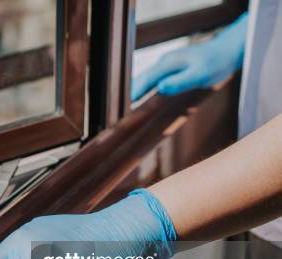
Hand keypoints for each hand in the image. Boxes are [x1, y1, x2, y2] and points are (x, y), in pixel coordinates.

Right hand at [131, 12, 247, 100]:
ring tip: (130, 111)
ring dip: (138, 93)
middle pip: (141, 81)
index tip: (124, 110)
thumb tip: (160, 88)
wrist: (227, 51)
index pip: (143, 81)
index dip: (133, 95)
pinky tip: (146, 100)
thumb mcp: (200, 75)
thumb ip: (180, 82)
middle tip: (123, 115)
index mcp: (167, 64)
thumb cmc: (216, 63)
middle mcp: (163, 63)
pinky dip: (147, 90)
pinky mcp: (171, 70)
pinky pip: (154, 81)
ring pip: (147, 81)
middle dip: (131, 96)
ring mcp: (167, 66)